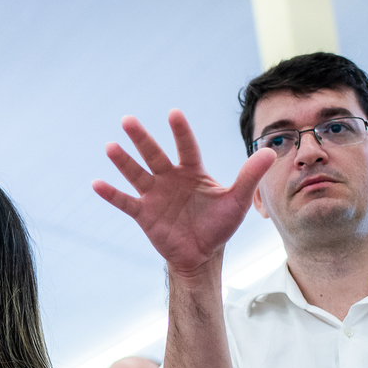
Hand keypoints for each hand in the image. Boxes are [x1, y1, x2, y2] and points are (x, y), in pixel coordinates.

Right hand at [93, 110, 275, 278]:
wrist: (200, 254)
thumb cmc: (219, 225)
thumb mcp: (237, 200)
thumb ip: (249, 176)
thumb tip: (270, 150)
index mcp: (192, 172)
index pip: (186, 148)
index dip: (181, 132)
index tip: (174, 113)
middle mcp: (170, 178)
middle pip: (154, 155)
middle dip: (141, 139)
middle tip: (128, 120)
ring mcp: (154, 195)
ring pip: (136, 174)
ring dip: (123, 162)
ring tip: (111, 147)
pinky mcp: (143, 213)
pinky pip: (125, 202)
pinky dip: (111, 194)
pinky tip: (96, 183)